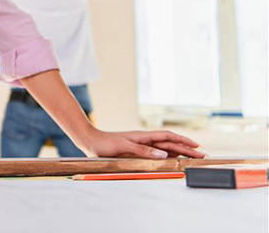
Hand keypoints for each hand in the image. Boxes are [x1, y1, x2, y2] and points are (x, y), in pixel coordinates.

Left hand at [83, 129, 205, 158]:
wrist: (92, 141)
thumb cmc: (106, 144)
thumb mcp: (125, 146)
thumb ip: (144, 150)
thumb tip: (164, 153)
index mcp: (144, 136)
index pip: (169, 137)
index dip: (184, 141)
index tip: (197, 147)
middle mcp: (145, 139)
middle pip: (171, 143)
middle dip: (187, 148)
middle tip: (202, 155)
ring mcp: (142, 144)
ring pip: (166, 147)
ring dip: (180, 151)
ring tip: (193, 156)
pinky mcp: (137, 150)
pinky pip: (157, 152)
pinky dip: (168, 154)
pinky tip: (173, 158)